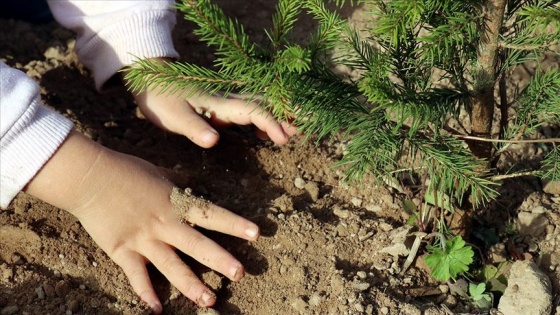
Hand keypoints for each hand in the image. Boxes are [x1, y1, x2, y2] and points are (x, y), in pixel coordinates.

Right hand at [24, 131, 259, 313]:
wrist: (90, 178)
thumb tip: (194, 179)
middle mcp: (165, 224)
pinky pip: (137, 276)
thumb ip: (179, 181)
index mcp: (176, 204)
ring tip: (209, 300)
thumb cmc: (126, 171)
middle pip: (197, 245)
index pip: (212, 215)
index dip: (234, 224)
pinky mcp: (123, 251)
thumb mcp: (159, 173)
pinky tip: (157, 310)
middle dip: (220, 260)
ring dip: (191, 285)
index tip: (256, 234)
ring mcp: (144, 240)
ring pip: (172, 266)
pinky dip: (146, 293)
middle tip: (240, 273)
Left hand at [126, 58, 296, 147]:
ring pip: (261, 106)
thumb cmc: (162, 99)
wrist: (151, 81)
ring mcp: (227, 102)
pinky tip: (267, 133)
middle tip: (304, 128)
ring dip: (279, 116)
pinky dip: (266, 119)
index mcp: (220, 103)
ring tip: (297, 129)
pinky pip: (252, 111)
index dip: (270, 122)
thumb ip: (194, 128)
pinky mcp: (223, 107)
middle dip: (286, 116)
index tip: (282, 138)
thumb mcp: (173, 116)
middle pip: (265, 105)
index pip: (253, 111)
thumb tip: (214, 140)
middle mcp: (228, 101)